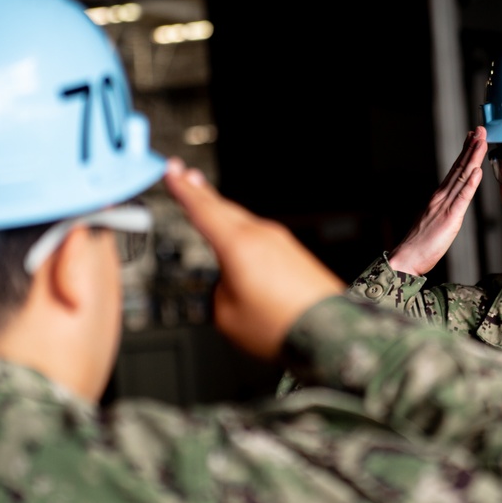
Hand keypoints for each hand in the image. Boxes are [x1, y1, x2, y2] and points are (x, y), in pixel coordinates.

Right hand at [163, 158, 344, 360]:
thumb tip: (226, 286)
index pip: (202, 209)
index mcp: (238, 245)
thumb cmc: (282, 325)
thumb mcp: (226, 316)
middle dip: (203, 193)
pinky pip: (261, 239)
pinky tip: (241, 246)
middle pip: (224, 208)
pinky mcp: (295, 255)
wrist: (328, 332)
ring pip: (244, 224)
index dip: (183, 188)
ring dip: (224, 216)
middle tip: (188, 177)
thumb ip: (217, 292)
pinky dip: (244, 235)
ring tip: (210, 210)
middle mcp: (262, 236)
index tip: (173, 170)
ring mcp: (282, 243)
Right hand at [386, 126, 486, 275]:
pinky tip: (477, 171)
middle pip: (459, 168)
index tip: (474, 138)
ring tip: (482, 141)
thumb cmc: (420, 245)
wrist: (407, 258)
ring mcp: (444, 206)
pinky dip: (470, 184)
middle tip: (481, 129)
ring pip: (462, 178)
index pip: (455, 171)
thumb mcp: (435, 221)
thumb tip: (453, 202)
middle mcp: (441, 197)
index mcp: (439, 198)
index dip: (466, 153)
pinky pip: (461, 199)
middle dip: (471, 147)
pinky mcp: (449, 218)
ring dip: (473, 158)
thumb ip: (444, 209)